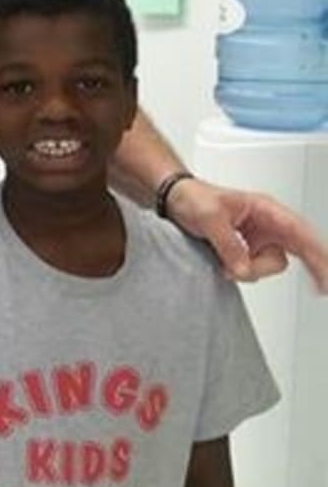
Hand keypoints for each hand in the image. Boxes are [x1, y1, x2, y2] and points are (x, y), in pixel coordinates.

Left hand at [167, 178, 327, 293]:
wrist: (175, 200)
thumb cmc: (194, 198)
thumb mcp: (209, 218)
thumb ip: (228, 244)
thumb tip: (243, 269)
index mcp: (266, 209)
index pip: (299, 231)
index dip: (317, 252)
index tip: (325, 271)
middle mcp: (267, 224)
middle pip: (295, 250)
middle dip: (295, 267)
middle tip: (321, 288)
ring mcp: (258, 239)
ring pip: (270, 265)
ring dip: (250, 270)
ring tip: (224, 263)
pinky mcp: (246, 251)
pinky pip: (254, 268)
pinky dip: (242, 272)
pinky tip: (227, 267)